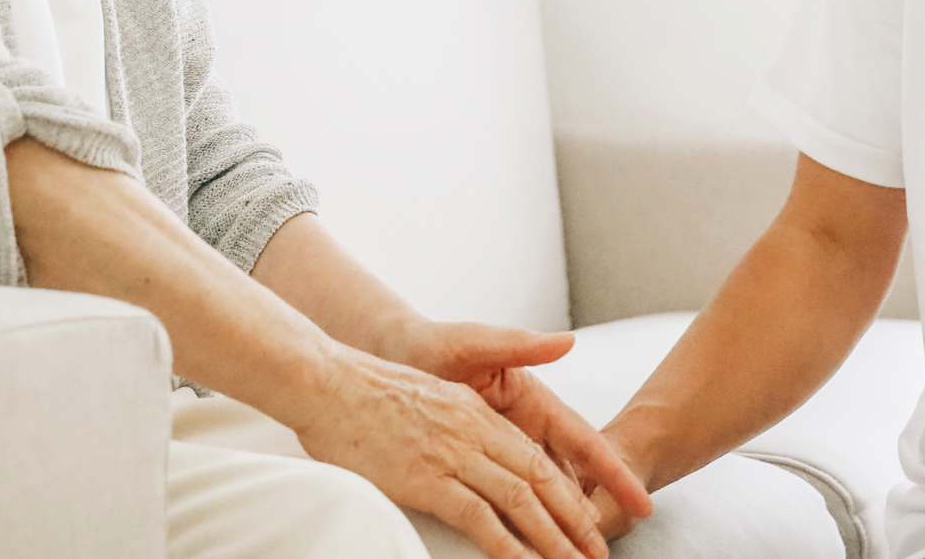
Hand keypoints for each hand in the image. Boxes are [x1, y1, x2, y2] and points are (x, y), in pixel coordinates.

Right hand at [294, 343, 610, 558]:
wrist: (325, 382)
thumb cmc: (365, 394)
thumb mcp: (425, 395)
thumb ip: (461, 419)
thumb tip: (476, 449)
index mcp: (475, 411)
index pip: (537, 454)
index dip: (568, 489)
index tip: (590, 519)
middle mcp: (473, 429)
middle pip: (540, 476)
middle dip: (576, 518)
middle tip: (599, 551)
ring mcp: (452, 452)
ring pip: (521, 498)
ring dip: (554, 537)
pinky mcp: (426, 477)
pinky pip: (479, 516)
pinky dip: (508, 544)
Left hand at [388, 321, 655, 532]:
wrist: (390, 354)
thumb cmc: (433, 343)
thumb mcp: (476, 342)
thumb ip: (521, 344)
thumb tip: (567, 341)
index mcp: (533, 399)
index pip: (583, 440)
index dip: (613, 472)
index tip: (639, 501)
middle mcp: (524, 426)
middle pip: (568, 476)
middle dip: (589, 513)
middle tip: (602, 551)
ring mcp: (502, 446)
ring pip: (541, 491)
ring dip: (559, 522)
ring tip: (574, 554)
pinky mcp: (477, 461)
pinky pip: (506, 496)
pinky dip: (520, 520)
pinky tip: (526, 545)